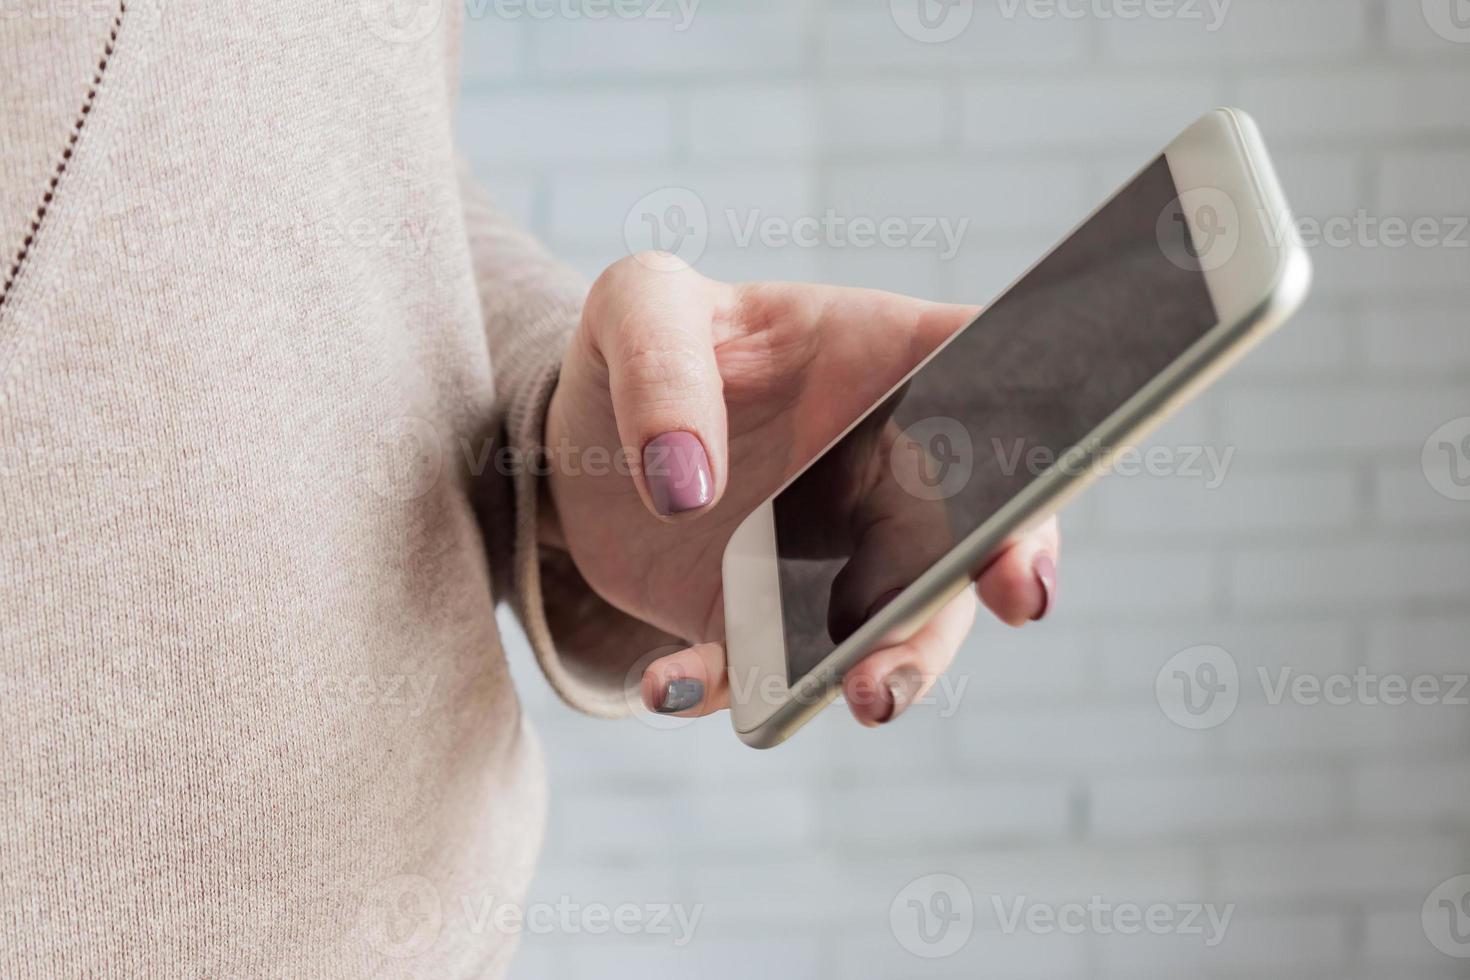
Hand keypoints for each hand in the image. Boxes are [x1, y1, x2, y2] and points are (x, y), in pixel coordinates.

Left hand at [543, 253, 1059, 726]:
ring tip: (859, 694)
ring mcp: (835, 556)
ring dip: (894, 664)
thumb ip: (662, 363)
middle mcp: (881, 467)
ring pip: (898, 624)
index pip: (993, 377)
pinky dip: (728, 689)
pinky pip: (769, 672)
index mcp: (883, 362)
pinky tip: (669, 683)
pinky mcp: (768, 623)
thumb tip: (687, 483)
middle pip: (972, 523)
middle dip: (998, 571)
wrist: (586, 442)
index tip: (1040, 491)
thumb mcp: (636, 307)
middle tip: (1015, 605)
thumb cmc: (639, 344)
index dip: (1040, 429)